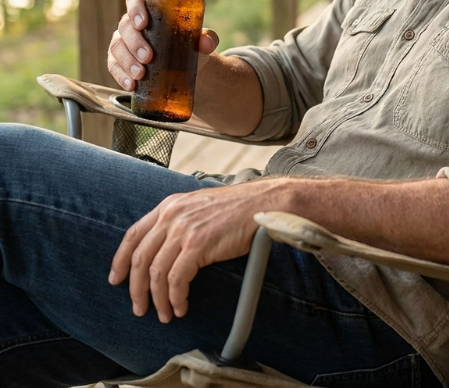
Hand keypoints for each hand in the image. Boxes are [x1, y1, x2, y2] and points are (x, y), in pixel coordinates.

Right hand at [107, 0, 218, 90]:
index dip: (135, 9)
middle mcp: (132, 25)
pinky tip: (131, 85)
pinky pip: (113, 66)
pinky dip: (120, 75)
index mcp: (150, 11)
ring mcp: (123, 43)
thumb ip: (207, 38)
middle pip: (125, 27)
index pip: (135, 1)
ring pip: (116, 47)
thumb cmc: (190, 46)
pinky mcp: (119, 61)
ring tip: (141, 74)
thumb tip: (206, 42)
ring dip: (127, 61)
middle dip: (135, 43)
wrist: (185, 68)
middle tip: (148, 57)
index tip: (143, 23)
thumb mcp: (200, 41)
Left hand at [108, 182, 274, 322]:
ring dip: (157, 299)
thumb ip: (179, 221)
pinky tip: (182, 306)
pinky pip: (177, 279)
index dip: (121, 260)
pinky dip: (176, 298)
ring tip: (165, 314)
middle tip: (140, 308)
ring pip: (156, 273)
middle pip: (140, 258)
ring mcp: (184, 229)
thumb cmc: (237, 208)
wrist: (263, 203)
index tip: (116, 280)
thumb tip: (163, 249)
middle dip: (136, 289)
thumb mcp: (199, 206)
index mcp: (170, 205)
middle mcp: (172, 215)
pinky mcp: (198, 244)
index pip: (133, 234)